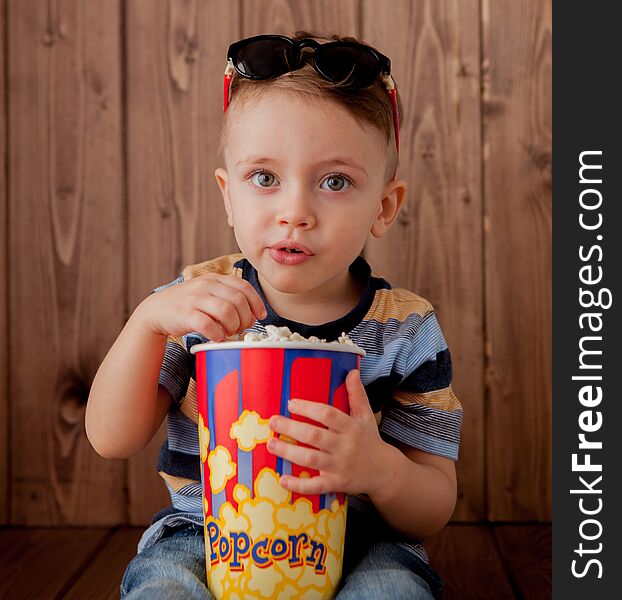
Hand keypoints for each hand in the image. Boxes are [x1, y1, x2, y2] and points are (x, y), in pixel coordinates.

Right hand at [136, 273, 266, 341]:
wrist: (157, 310)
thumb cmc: (189, 305)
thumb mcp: (209, 293)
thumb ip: (229, 298)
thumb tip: (253, 315)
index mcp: (215, 279)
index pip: (244, 287)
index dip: (256, 302)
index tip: (260, 316)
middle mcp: (206, 285)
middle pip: (238, 301)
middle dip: (245, 318)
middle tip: (241, 328)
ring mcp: (195, 299)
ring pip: (226, 312)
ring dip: (233, 326)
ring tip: (229, 332)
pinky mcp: (186, 314)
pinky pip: (209, 325)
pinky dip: (218, 335)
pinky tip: (217, 337)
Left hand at [267, 369, 387, 495]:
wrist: (384, 472)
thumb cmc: (370, 440)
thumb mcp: (366, 415)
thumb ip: (356, 394)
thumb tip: (352, 371)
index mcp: (351, 427)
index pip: (328, 415)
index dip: (308, 408)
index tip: (291, 403)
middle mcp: (345, 446)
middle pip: (314, 436)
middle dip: (291, 428)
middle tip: (273, 421)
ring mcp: (340, 466)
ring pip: (311, 459)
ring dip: (288, 453)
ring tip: (271, 444)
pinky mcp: (336, 483)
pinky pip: (316, 486)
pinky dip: (299, 485)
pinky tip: (283, 480)